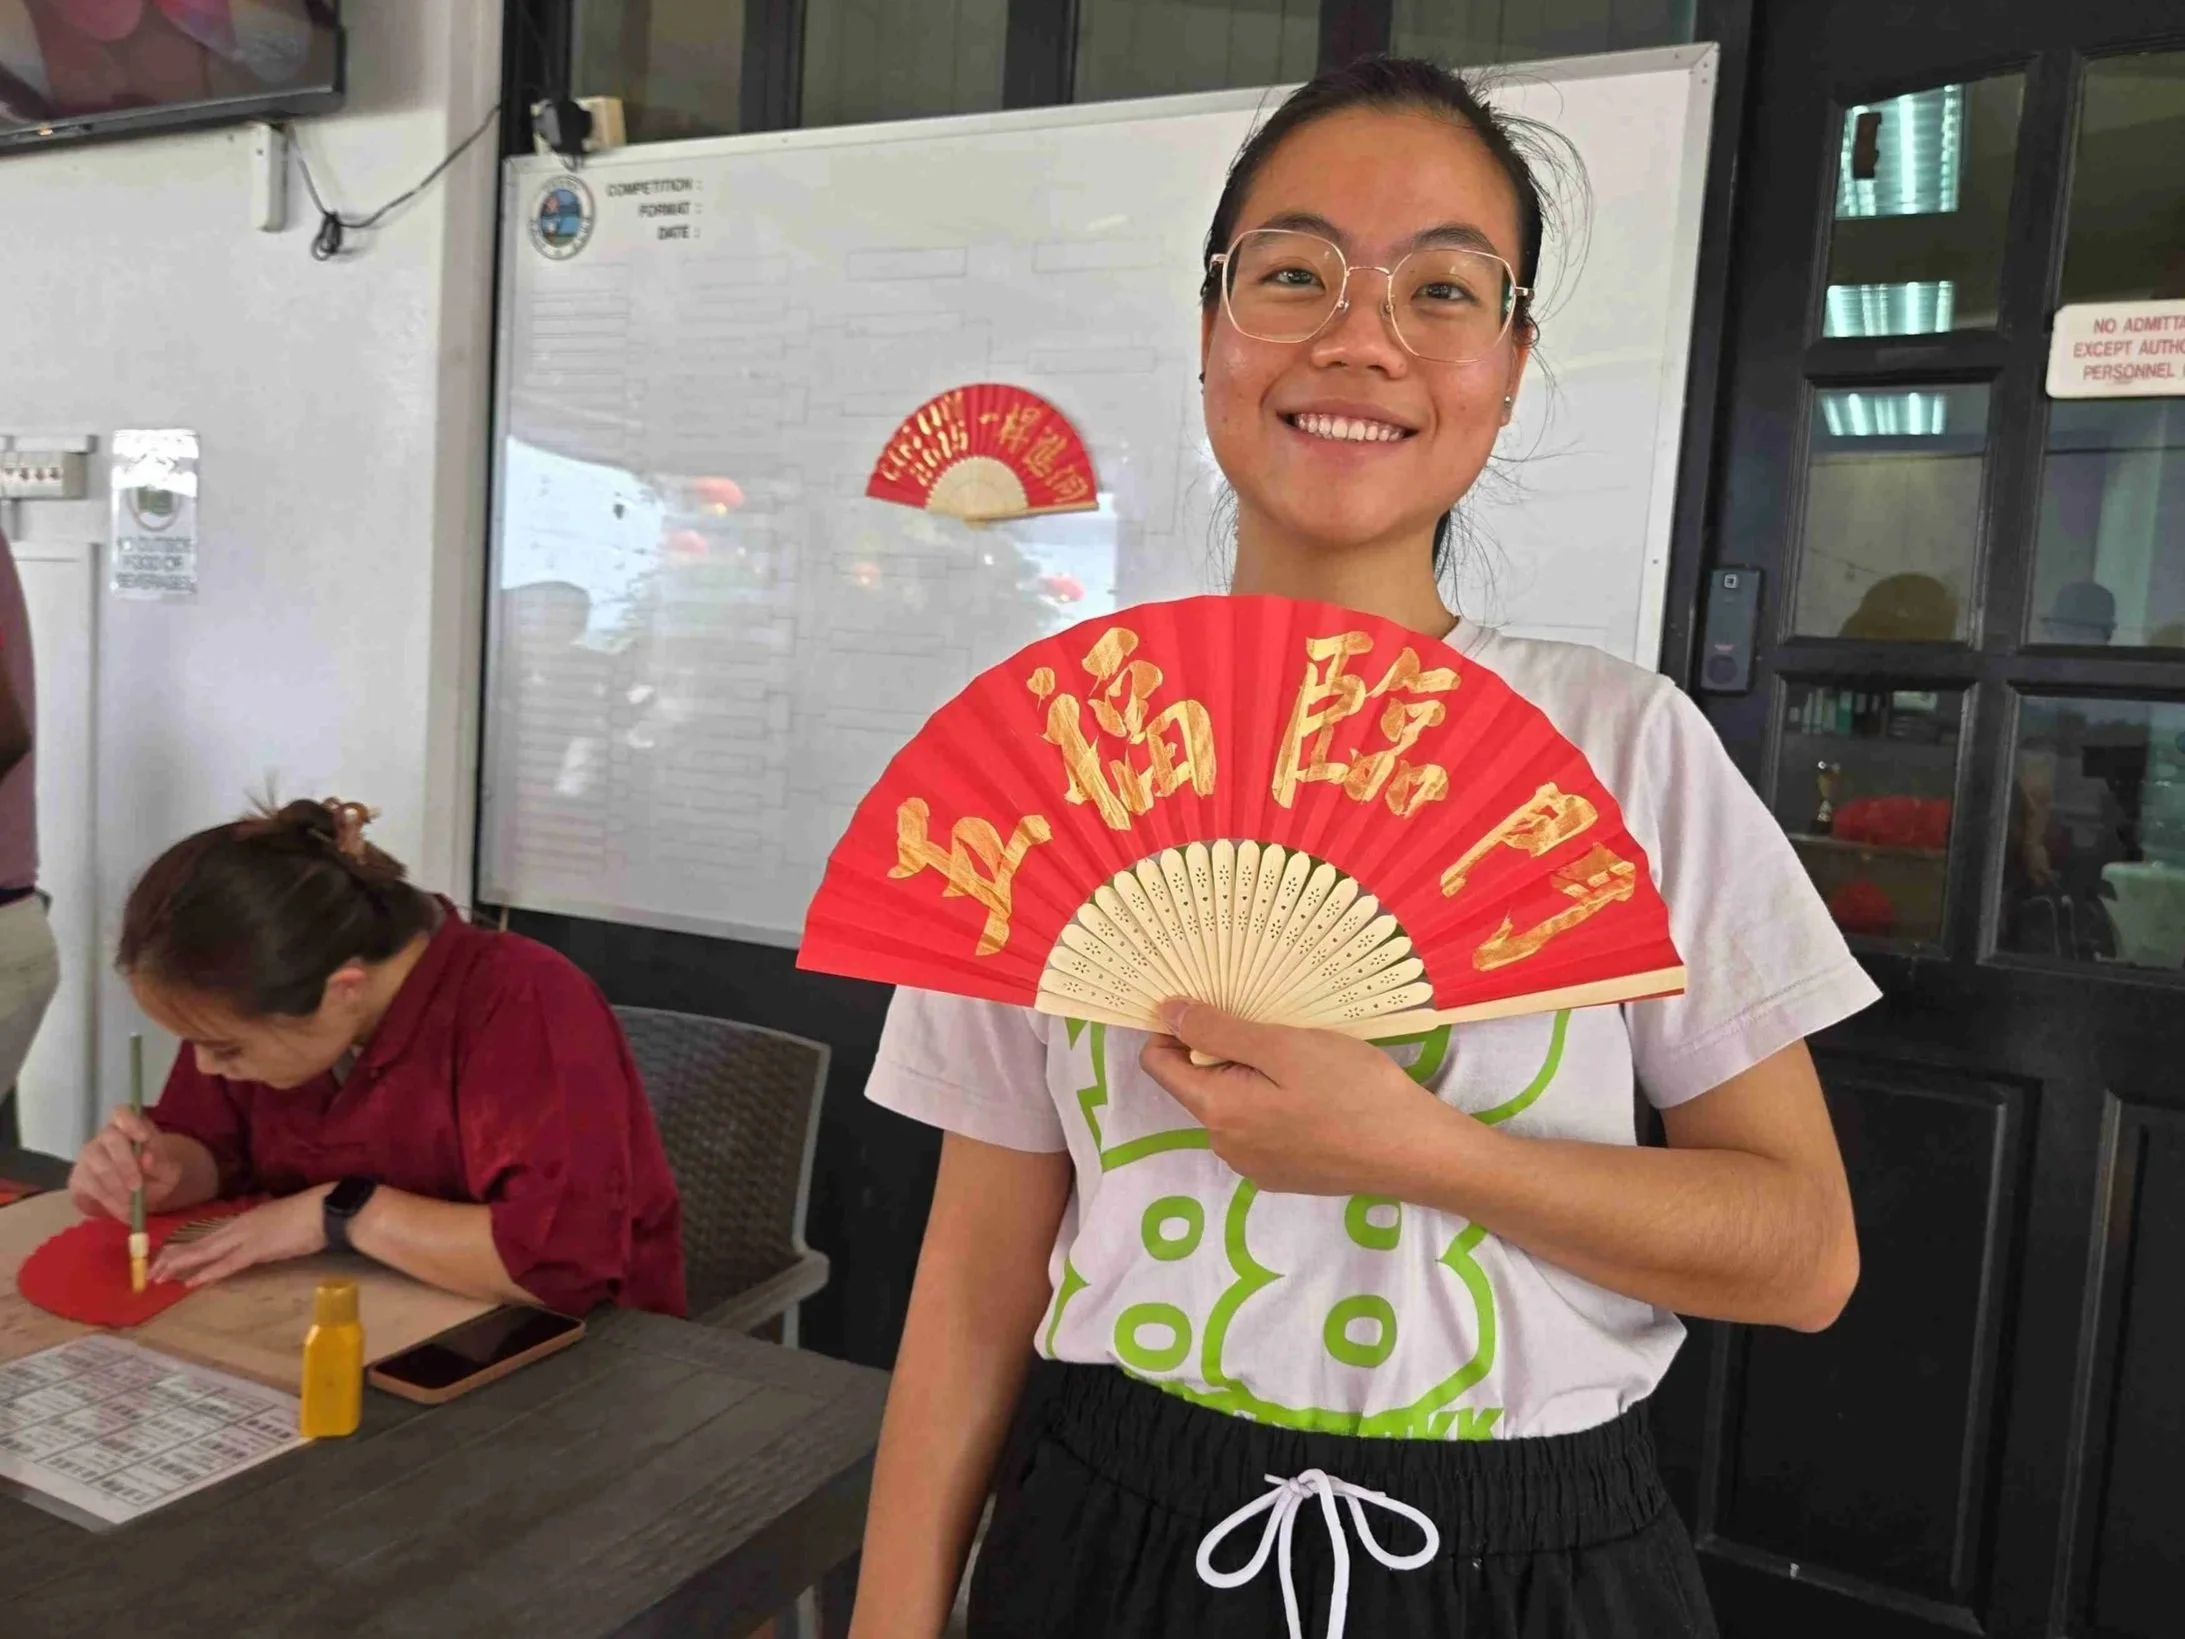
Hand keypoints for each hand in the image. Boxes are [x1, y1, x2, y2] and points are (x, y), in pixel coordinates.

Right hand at [69, 1108, 191, 1222]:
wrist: (137, 1196)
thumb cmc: (155, 1174)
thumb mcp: (168, 1170)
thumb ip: (161, 1164)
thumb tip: (147, 1160)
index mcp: (130, 1126)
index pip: (123, 1112)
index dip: (131, 1122)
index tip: (144, 1137)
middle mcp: (106, 1137)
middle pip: (110, 1139)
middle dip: (125, 1164)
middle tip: (137, 1187)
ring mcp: (89, 1156)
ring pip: (97, 1165)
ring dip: (116, 1187)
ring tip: (133, 1205)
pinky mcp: (78, 1177)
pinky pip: (89, 1186)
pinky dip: (108, 1200)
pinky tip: (122, 1210)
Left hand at [150, 1186, 331, 1288]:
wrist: (328, 1208)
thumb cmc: (313, 1213)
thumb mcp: (282, 1221)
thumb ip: (266, 1230)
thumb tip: (260, 1240)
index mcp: (247, 1219)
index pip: (210, 1235)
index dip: (187, 1247)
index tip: (167, 1257)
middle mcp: (241, 1226)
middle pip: (201, 1243)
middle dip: (174, 1257)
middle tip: (151, 1271)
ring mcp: (248, 1236)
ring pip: (206, 1251)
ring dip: (181, 1265)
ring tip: (159, 1276)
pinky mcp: (258, 1249)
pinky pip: (228, 1264)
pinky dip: (208, 1272)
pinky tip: (191, 1282)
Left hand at [1137, 1002, 1462, 1196]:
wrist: (1416, 1153)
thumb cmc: (1353, 1092)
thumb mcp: (1284, 1046)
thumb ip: (1219, 1031)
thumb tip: (1167, 1012)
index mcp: (1218, 1112)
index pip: (1159, 1064)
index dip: (1174, 1028)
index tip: (1208, 1001)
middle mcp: (1226, 1146)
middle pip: (1197, 1083)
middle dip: (1221, 1050)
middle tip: (1271, 1024)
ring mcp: (1256, 1165)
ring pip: (1232, 1104)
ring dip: (1252, 1076)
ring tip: (1300, 1058)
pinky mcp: (1285, 1174)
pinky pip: (1260, 1127)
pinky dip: (1274, 1103)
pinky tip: (1316, 1092)